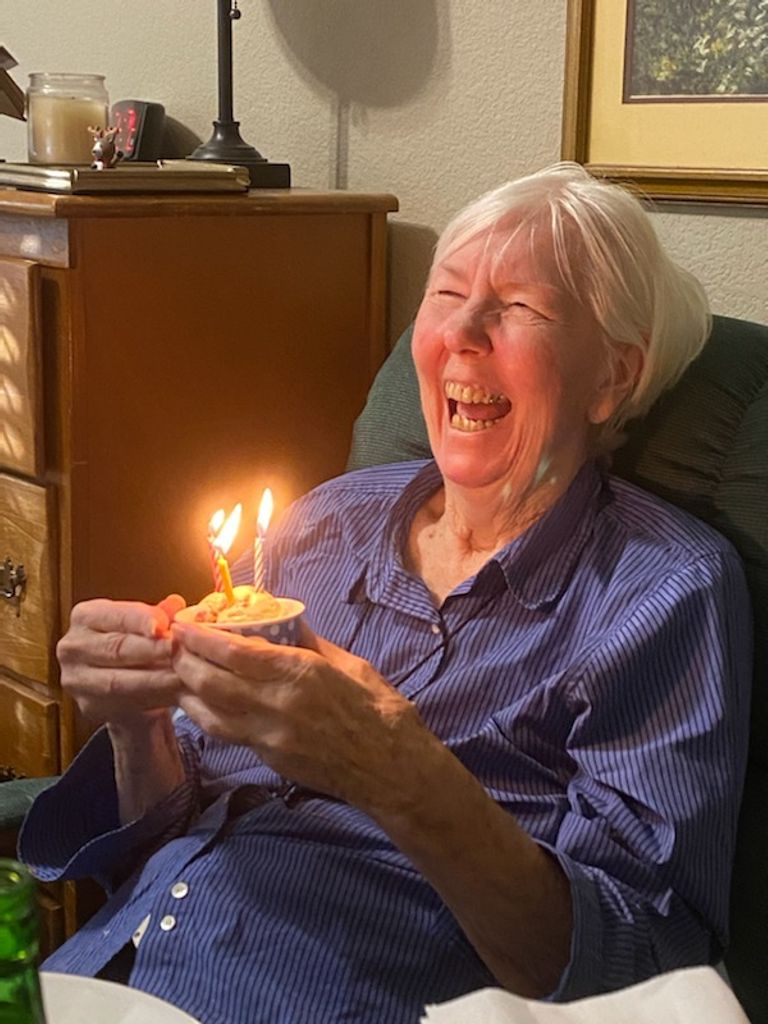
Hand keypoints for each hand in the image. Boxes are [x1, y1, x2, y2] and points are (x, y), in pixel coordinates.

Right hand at [57, 595, 185, 726]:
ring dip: (155, 679)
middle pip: (115, 649)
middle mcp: (73, 647)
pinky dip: (152, 699)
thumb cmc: (133, 644)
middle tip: (180, 650)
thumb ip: (159, 614)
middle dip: (152, 650)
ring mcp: (77, 679)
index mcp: (85, 617)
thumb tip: (175, 604)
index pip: (115, 616)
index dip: (141, 620)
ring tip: (182, 675)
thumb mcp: (143, 623)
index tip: (164, 624)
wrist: (121, 683)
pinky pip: (123, 704)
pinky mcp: (89, 706)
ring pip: (119, 682)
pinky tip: (174, 694)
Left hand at [170, 621, 424, 811]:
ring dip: (186, 690)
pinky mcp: (270, 758)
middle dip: (184, 660)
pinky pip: (227, 733)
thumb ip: (312, 644)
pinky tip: (198, 702)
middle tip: (172, 644)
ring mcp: (271, 736)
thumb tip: (286, 621)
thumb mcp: (350, 664)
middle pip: (212, 682)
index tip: (184, 624)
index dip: (202, 638)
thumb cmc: (379, 710)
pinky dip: (206, 715)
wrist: (391, 769)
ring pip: (210, 713)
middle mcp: (279, 705)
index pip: (236, 653)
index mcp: (302, 674)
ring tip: (176, 671)